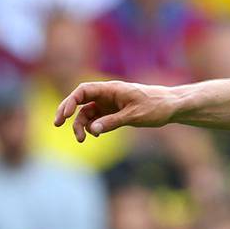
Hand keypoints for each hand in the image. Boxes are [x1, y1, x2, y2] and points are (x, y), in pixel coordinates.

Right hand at [54, 80, 178, 141]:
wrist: (172, 106)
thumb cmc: (156, 107)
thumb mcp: (134, 116)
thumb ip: (113, 122)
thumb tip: (92, 130)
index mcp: (111, 89)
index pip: (83, 90)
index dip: (70, 101)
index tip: (63, 115)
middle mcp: (107, 95)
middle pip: (80, 100)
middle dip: (67, 112)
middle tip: (57, 124)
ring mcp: (109, 103)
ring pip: (87, 113)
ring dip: (81, 125)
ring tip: (82, 139)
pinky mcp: (114, 112)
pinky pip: (97, 119)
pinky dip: (93, 127)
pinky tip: (95, 135)